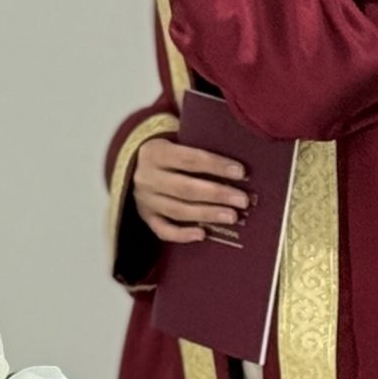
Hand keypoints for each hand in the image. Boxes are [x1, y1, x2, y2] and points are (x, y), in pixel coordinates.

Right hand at [132, 137, 249, 243]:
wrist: (135, 167)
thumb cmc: (169, 155)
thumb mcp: (176, 143)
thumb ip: (199, 150)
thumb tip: (237, 162)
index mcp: (155, 153)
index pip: (189, 159)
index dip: (216, 165)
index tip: (241, 172)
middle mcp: (147, 177)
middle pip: (185, 188)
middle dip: (217, 194)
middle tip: (243, 200)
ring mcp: (145, 200)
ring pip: (177, 210)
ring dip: (207, 214)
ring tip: (232, 216)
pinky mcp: (146, 217)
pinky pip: (163, 230)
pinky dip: (182, 235)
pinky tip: (202, 235)